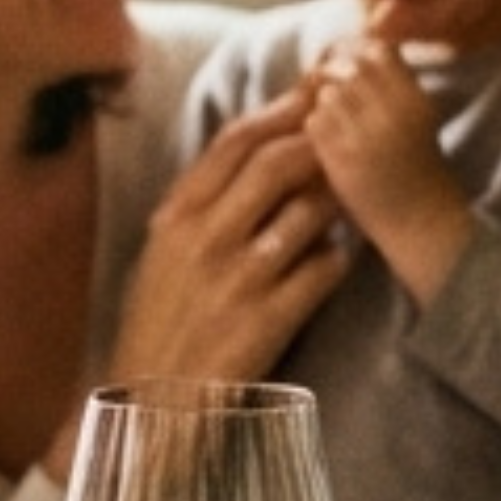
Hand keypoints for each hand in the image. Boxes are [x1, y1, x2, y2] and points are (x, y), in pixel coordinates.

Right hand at [93, 94, 348, 404]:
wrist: (152, 407)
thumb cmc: (159, 327)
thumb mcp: (161, 256)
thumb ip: (200, 206)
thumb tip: (255, 156)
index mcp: (174, 218)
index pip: (233, 142)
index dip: (280, 109)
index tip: (314, 92)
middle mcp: (204, 241)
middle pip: (275, 164)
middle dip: (319, 138)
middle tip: (349, 129)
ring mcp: (237, 281)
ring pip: (306, 212)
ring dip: (335, 196)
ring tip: (348, 193)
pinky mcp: (267, 322)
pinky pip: (323, 270)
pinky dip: (337, 256)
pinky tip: (339, 256)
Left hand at [305, 40, 469, 300]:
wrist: (423, 227)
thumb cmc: (416, 173)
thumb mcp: (414, 118)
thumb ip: (386, 87)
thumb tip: (339, 53)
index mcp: (417, 97)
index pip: (378, 50)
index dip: (354, 51)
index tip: (342, 65)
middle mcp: (395, 110)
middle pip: (349, 65)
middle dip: (331, 73)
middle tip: (323, 92)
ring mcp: (368, 133)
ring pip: (326, 92)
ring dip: (319, 103)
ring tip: (327, 124)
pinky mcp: (342, 158)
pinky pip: (313, 124)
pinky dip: (312, 130)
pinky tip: (321, 146)